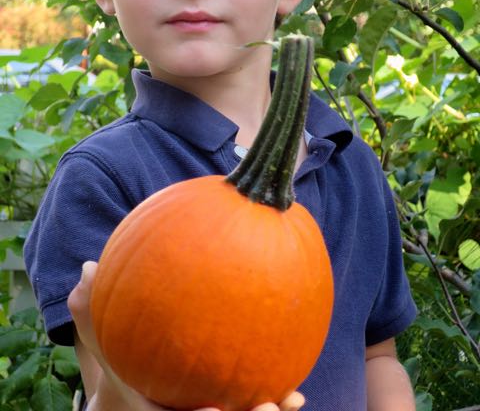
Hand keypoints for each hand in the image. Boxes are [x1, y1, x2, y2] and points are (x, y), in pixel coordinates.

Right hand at [68, 262, 304, 410]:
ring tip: (294, 397)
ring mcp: (205, 404)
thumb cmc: (114, 345)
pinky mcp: (223, 391)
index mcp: (153, 406)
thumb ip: (91, 303)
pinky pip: (247, 393)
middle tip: (269, 406)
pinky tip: (295, 376)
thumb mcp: (96, 326)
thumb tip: (87, 268)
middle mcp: (182, 408)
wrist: (131, 369)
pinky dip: (269, 386)